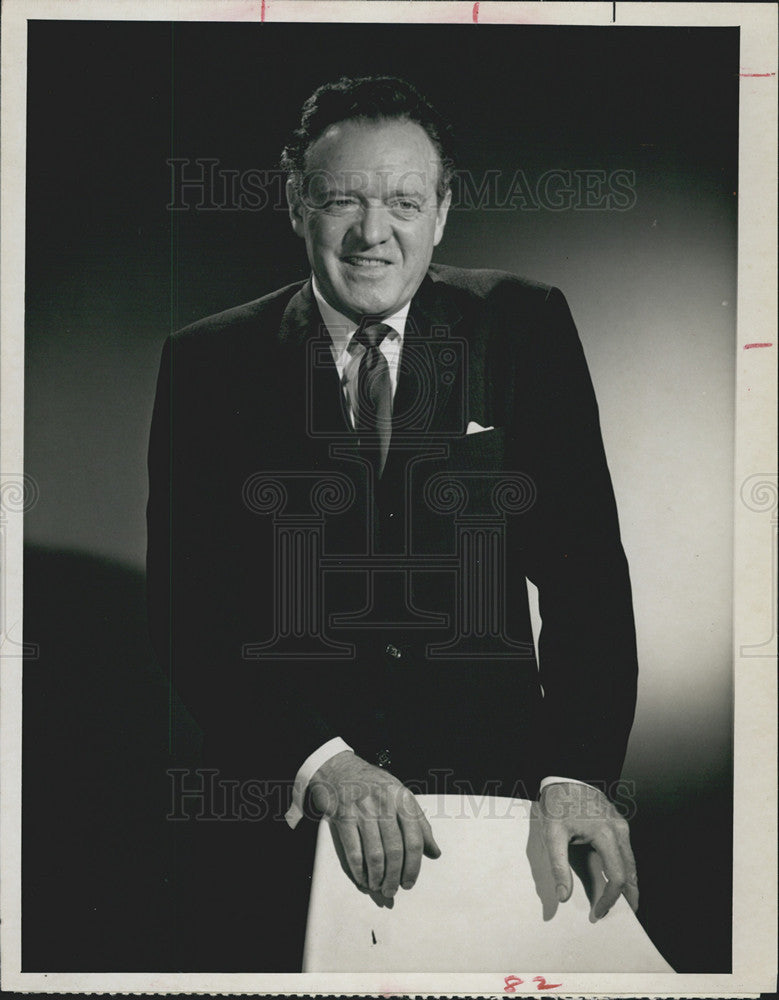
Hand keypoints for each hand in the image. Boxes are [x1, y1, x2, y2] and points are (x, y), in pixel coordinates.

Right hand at [309, 751, 440, 897]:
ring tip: (379, 887)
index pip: (414, 839)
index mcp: (402, 799)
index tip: (410, 882)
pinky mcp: (344, 816)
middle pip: (394, 850)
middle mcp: (384, 803)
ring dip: (378, 877)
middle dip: (395, 876)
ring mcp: (363, 809)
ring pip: (375, 854)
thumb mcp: (400, 795)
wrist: (340, 767)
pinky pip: (354, 851)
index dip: (414, 866)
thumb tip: (435, 852)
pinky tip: (362, 878)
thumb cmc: (374, 784)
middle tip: (393, 890)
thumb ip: (419, 823)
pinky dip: (359, 870)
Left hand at [539, 781, 638, 919]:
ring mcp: (621, 824)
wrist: (564, 775)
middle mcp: (619, 830)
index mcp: (605, 834)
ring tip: (626, 900)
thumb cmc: (557, 803)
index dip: (610, 899)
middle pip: (632, 871)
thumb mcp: (552, 834)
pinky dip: (626, 867)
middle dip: (629, 895)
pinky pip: (626, 850)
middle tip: (627, 914)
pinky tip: (620, 876)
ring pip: (632, 861)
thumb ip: (558, 866)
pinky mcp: (618, 821)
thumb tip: (563, 896)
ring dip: (630, 882)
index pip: (617, 877)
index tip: (598, 912)